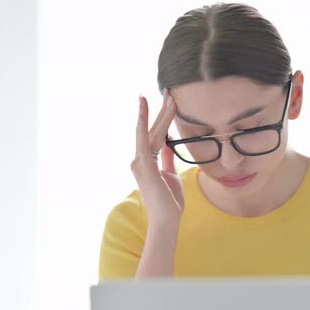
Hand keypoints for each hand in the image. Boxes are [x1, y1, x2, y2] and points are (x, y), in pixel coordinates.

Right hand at [130, 91, 182, 223]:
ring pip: (152, 131)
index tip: (167, 102)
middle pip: (152, 129)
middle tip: (169, 91)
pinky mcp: (144, 164)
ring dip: (161, 113)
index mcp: (146, 162)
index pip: (155, 135)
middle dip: (161, 110)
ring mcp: (140, 161)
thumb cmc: (170, 200)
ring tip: (169, 96)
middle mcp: (139, 159)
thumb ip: (167, 158)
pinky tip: (154, 109)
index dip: (161, 118)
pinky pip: (148, 139)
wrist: (166, 219)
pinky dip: (151, 122)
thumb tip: (169, 143)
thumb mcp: (170, 174)